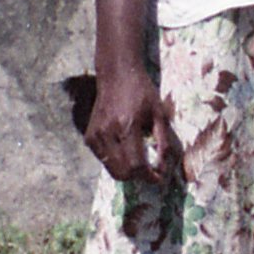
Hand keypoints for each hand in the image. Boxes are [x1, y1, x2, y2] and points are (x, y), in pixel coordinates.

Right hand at [83, 63, 179, 184]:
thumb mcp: (159, 114)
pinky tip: (126, 150)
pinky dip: (116, 162)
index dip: (149, 176)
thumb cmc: (142, 92)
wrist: (116, 75)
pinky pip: (103, 160)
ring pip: (111, 169)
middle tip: (150, 171)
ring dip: (127, 171)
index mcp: (127, 126)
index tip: (159, 178)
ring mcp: (95, 136)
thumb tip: (164, 167)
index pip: (136, 165)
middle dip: (138, 177)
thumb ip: (163, 142)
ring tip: (140, 161)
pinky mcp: (89, 137)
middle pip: (122, 172)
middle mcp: (107, 133)